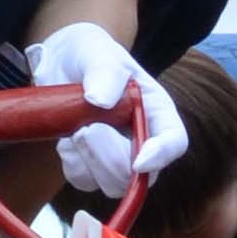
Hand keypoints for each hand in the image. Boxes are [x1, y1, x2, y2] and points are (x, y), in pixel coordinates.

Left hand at [24, 23, 179, 197]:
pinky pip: (83, 180)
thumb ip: (104, 71)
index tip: (139, 161)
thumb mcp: (99, 53)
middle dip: (109, 159)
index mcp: (157, 112)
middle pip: (139, 175)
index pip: (174, 142)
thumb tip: (99, 101)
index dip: (161, 155)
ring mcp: (116, 156)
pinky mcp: (90, 165)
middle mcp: (142, 139)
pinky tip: (66, 140)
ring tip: (75, 129)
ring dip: (88, 161)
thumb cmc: (90, 54)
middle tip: (85, 130)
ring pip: (111, 184)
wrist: (62, 63)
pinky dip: (72, 162)